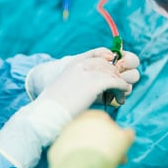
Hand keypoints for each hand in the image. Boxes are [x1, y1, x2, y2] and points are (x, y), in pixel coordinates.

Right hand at [0, 54, 135, 167]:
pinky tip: (121, 97)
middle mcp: (80, 65)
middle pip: (108, 64)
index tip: (114, 65)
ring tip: (122, 96)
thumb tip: (90, 91)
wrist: (46, 113)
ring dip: (120, 84)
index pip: (96, 53)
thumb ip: (78, 85)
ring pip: (113, 73)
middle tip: (121, 88)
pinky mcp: (94, 84)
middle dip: (116, 75)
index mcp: (72, 64)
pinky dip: (121, 89)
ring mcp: (87, 73)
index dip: (108, 57)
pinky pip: (115, 82)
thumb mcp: (65, 89)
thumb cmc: (53, 108)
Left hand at [42, 110, 134, 167]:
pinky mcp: (55, 151)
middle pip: (93, 136)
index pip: (105, 121)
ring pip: (83, 147)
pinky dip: (81, 164)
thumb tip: (128, 134)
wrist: (82, 164)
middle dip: (106, 149)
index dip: (116, 135)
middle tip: (116, 163)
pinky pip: (72, 157)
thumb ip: (127, 134)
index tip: (122, 148)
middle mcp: (75, 122)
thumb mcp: (124, 138)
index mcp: (92, 115)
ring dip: (95, 158)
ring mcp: (63, 136)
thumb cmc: (107, 147)